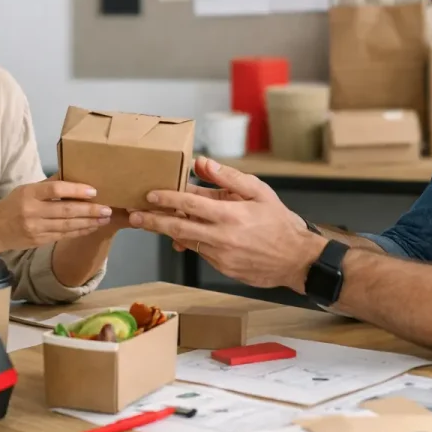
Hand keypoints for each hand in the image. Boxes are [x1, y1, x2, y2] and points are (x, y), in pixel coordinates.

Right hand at [0, 177, 113, 250]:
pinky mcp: (39, 241)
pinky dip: (79, 231)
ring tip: (104, 218)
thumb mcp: (26, 189)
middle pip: (65, 210)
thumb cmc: (12, 205)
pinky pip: (63, 235)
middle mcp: (32, 211)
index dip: (76, 190)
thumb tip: (72, 172)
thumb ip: (48, 184)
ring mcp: (36, 228)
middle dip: (89, 210)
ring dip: (88, 222)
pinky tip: (91, 227)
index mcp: (29, 194)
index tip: (94, 190)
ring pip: (67, 225)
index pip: (55, 189)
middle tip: (107, 208)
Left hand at [129, 156, 326, 290]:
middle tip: (134, 216)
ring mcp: (220, 256)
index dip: (166, 198)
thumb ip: (228, 177)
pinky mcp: (222, 268)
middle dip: (152, 221)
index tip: (149, 195)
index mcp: (230, 215)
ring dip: (168, 231)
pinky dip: (189, 242)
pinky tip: (182, 235)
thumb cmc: (280, 222)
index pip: (189, 204)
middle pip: (178, 227)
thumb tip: (201, 163)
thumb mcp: (259, 192)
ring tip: (151, 223)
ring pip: (186, 241)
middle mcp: (221, 237)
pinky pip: (199, 252)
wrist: (297, 260)